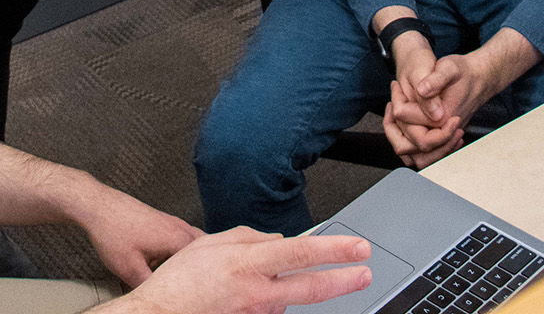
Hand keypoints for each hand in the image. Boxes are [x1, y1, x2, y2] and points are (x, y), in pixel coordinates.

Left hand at [66, 181, 201, 286]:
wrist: (98, 206)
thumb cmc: (112, 232)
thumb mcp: (130, 269)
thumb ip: (150, 287)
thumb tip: (160, 298)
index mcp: (178, 239)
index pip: (203, 264)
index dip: (200, 281)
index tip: (194, 292)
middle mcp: (180, 228)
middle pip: (203, 252)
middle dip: (199, 269)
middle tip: (191, 286)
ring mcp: (172, 222)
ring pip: (193, 243)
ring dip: (189, 259)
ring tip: (179, 276)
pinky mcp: (162, 221)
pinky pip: (181, 237)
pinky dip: (180, 250)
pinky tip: (165, 262)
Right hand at [105, 228, 371, 313]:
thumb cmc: (177, 284)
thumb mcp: (208, 243)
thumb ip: (246, 237)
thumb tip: (274, 239)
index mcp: (248, 264)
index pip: (302, 253)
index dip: (335, 251)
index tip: (359, 248)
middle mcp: (257, 293)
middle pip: (312, 287)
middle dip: (344, 280)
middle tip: (365, 273)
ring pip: (287, 299)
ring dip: (284, 289)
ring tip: (244, 284)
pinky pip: (269, 310)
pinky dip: (265, 301)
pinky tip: (241, 297)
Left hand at [386, 31, 539, 169]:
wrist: (479, 78)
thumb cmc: (464, 72)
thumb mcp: (449, 67)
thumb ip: (436, 79)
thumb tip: (422, 90)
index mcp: (442, 119)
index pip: (407, 123)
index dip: (397, 103)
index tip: (397, 86)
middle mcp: (443, 133)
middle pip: (408, 146)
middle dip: (395, 125)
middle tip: (393, 102)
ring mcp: (443, 138)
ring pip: (414, 153)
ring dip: (399, 136)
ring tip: (394, 114)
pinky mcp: (442, 137)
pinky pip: (421, 150)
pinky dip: (408, 138)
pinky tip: (404, 119)